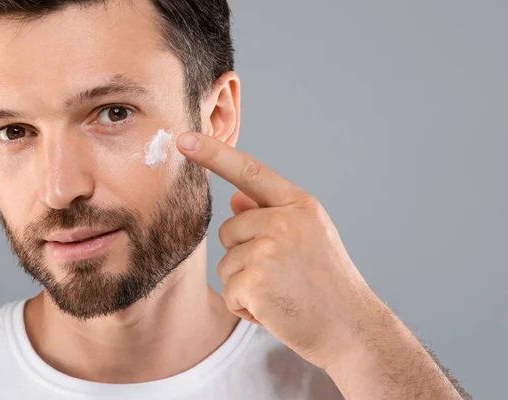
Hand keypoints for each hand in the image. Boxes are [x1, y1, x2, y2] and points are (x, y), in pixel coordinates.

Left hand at [176, 131, 386, 368]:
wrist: (351, 328)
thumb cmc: (327, 284)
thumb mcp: (307, 238)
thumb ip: (269, 215)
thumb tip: (234, 200)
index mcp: (299, 204)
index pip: (249, 171)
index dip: (213, 153)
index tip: (182, 138)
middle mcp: (285, 220)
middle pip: (229, 229)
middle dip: (244, 255)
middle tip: (282, 276)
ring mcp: (270, 249)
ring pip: (226, 263)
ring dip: (245, 285)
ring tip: (282, 293)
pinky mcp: (256, 280)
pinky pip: (228, 291)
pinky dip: (245, 307)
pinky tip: (275, 310)